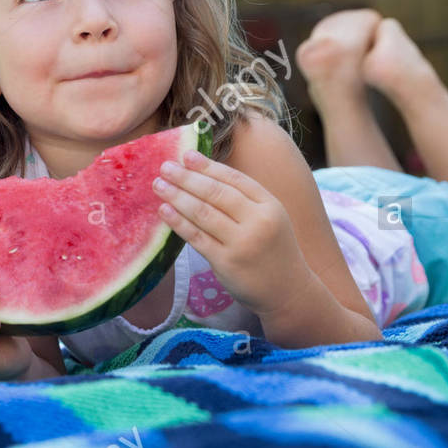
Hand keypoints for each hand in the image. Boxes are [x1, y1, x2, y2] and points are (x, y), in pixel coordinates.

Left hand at [153, 148, 311, 318]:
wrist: (288, 291)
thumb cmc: (273, 252)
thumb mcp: (270, 219)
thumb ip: (245, 201)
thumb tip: (204, 176)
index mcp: (270, 205)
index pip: (234, 179)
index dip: (208, 166)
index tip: (186, 155)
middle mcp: (258, 221)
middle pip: (216, 193)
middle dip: (187, 178)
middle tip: (165, 167)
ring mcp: (242, 242)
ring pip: (203, 213)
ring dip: (177, 196)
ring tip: (159, 185)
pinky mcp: (226, 262)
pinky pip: (196, 237)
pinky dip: (178, 222)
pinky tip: (164, 211)